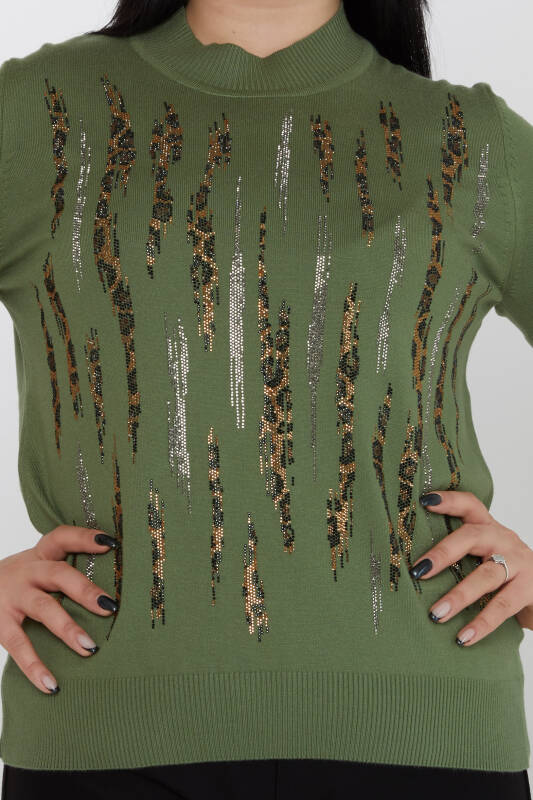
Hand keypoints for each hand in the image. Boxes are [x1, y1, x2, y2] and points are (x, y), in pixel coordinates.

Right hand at [0, 524, 118, 693]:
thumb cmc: (18, 582)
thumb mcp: (36, 566)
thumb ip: (65, 571)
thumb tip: (112, 587)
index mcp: (40, 555)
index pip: (62, 538)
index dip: (85, 538)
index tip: (111, 544)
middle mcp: (27, 572)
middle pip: (58, 574)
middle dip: (84, 589)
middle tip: (110, 607)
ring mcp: (12, 596)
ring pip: (43, 608)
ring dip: (67, 629)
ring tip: (90, 648)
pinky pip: (18, 645)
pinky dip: (35, 667)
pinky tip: (51, 685)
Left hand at [408, 490, 532, 645]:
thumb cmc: (505, 574)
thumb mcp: (485, 555)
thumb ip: (460, 555)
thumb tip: (412, 570)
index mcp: (489, 528)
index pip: (470, 505)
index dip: (448, 501)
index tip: (424, 501)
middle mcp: (504, 539)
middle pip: (472, 537)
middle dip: (443, 553)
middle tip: (418, 571)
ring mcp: (520, 562)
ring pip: (486, 576)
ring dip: (458, 596)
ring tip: (435, 614)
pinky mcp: (530, 588)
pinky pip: (503, 606)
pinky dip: (481, 624)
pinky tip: (463, 637)